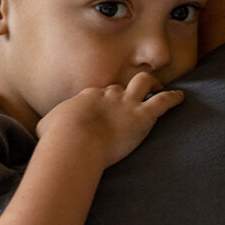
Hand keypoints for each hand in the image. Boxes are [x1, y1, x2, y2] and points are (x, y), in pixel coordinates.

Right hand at [35, 72, 183, 167]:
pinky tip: (181, 98)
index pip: (99, 93)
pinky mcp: (142, 116)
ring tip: (158, 86)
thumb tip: (43, 132)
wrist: (74, 141)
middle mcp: (108, 94)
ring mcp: (126, 103)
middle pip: (120, 86)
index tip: (105, 107)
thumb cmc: (57, 138)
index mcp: (87, 96)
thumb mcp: (46, 128)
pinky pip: (162, 101)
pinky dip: (173, 98)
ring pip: (143, 83)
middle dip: (126, 90)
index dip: (104, 99)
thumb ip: (50, 126)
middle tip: (131, 95)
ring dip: (151, 83)